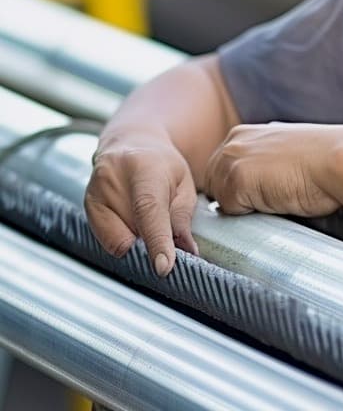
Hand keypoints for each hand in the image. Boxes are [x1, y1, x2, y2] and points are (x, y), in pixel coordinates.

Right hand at [85, 133, 199, 276]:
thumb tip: (187, 251)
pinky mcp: (87, 205)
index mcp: (144, 168)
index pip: (149, 210)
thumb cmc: (161, 164)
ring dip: (139, 239)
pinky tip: (132, 219)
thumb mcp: (183, 182)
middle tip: (167, 229)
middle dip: (154, 240)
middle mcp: (113, 179)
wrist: (131, 143)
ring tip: (146, 214)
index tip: (164, 267)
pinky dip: (125, 238)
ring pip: (120, 239)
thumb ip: (182, 217)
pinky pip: (108, 240)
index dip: (157, 240)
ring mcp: (95, 192)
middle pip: (134, 229)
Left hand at [203, 122, 342, 217]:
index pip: (221, 170)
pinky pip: (230, 211)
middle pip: (213, 184)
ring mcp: (234, 158)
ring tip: (277, 197)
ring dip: (243, 206)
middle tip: (271, 198)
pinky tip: (277, 201)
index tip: (263, 192)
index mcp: (247, 133)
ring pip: (220, 199)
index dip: (237, 187)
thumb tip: (256, 183)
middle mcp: (236, 140)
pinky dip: (250, 214)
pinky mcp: (237, 179)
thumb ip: (264, 160)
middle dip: (234, 197)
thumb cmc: (326, 160)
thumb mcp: (288, 151)